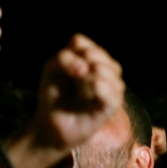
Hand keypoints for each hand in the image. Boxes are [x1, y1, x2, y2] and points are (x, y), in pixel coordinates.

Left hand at [29, 34, 124, 149]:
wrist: (51, 124)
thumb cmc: (54, 95)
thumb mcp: (52, 69)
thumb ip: (64, 59)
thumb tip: (85, 67)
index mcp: (86, 59)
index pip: (83, 44)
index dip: (72, 51)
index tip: (62, 65)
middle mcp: (102, 71)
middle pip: (101, 56)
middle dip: (88, 60)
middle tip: (74, 76)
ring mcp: (109, 88)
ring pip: (113, 71)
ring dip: (96, 73)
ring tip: (81, 87)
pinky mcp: (111, 107)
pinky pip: (115, 95)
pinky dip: (105, 87)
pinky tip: (95, 87)